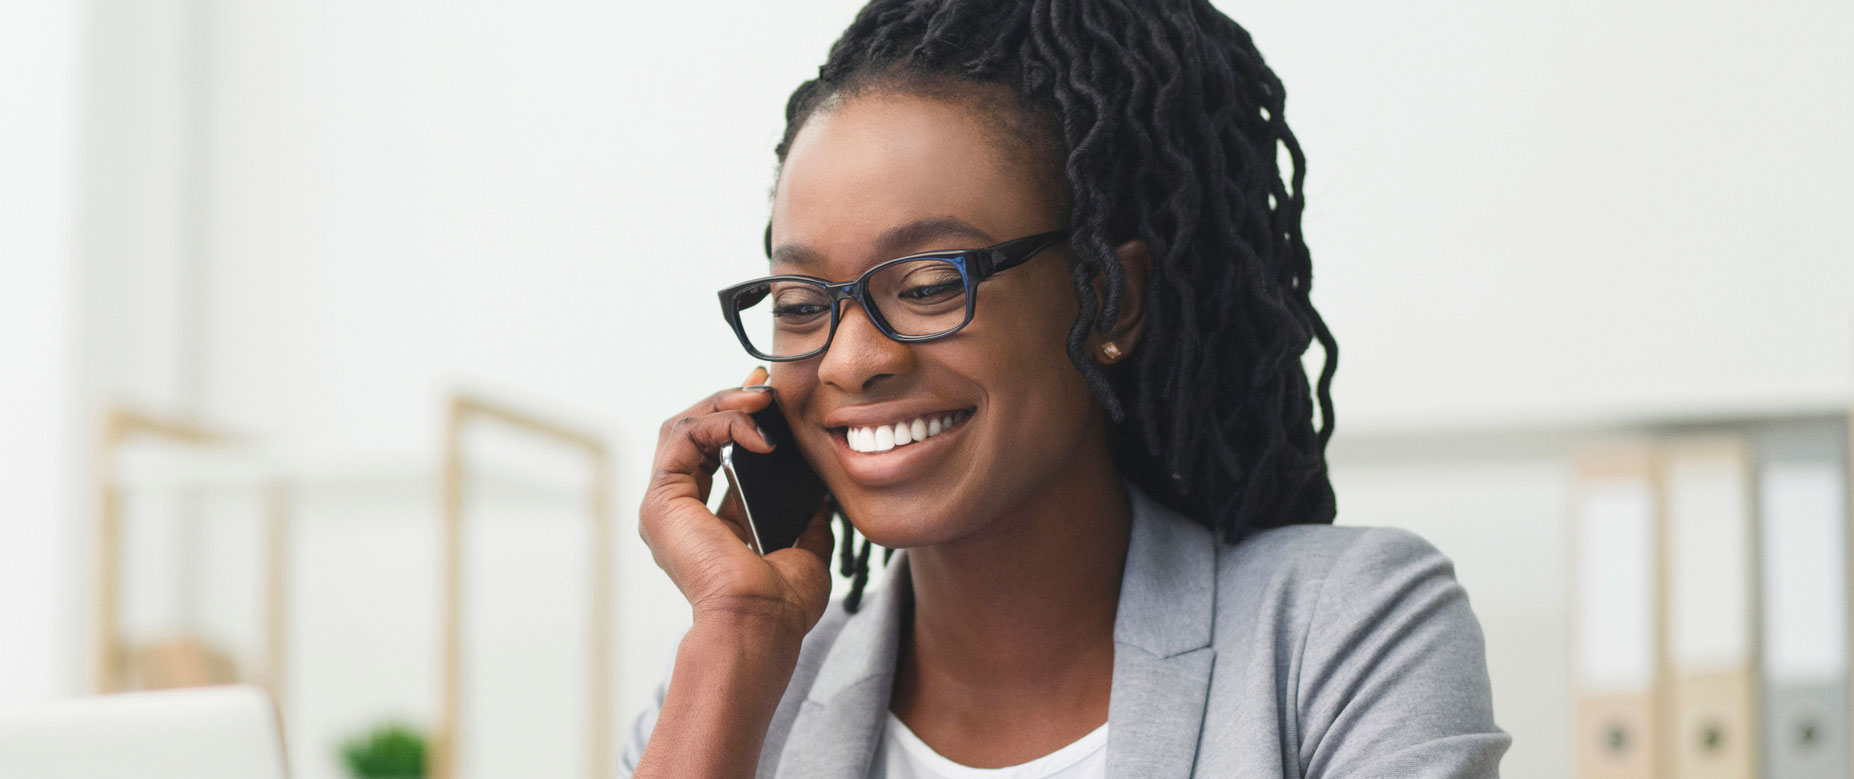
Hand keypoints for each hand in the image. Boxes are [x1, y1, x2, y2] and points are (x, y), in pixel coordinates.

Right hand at [638, 367, 834, 639]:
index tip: (771, 400)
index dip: (739, 420)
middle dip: (729, 401)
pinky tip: (757, 431)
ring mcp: (664, 507)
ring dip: (723, 404)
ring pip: (682, 427)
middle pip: (693, 433)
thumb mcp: (804, 550)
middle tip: (765, 387)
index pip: (713, 453)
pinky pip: (683, 437)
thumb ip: (807, 521)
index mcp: (704, 524)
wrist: (760, 624)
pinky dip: (720, 422)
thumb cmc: (780, 604)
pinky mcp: (662, 500)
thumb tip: (823, 495)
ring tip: (762, 399)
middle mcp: (678, 513)